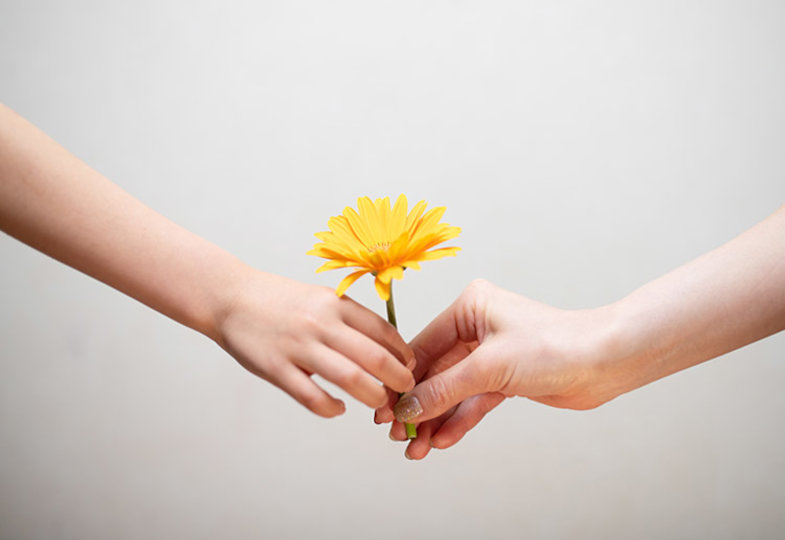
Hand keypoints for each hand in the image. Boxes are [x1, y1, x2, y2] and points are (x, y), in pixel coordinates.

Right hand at [218, 270, 415, 416]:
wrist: (230, 297)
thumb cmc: (279, 301)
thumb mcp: (320, 298)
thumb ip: (348, 320)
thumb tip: (384, 347)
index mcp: (335, 304)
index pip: (384, 331)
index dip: (403, 353)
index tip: (410, 366)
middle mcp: (321, 324)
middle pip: (375, 358)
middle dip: (398, 380)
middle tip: (404, 391)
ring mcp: (299, 347)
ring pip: (351, 379)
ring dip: (373, 396)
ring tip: (379, 403)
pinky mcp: (277, 369)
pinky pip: (313, 398)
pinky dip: (332, 408)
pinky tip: (338, 409)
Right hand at [377, 279, 614, 458]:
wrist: (605, 363)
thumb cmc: (555, 346)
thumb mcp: (490, 367)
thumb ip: (444, 389)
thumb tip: (408, 407)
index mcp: (469, 307)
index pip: (423, 346)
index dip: (403, 381)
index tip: (384, 408)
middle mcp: (476, 327)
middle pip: (435, 372)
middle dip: (419, 406)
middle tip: (398, 434)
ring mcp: (490, 353)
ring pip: (452, 391)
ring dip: (436, 419)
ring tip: (417, 447)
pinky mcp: (504, 378)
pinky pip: (472, 401)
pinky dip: (458, 420)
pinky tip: (441, 440)